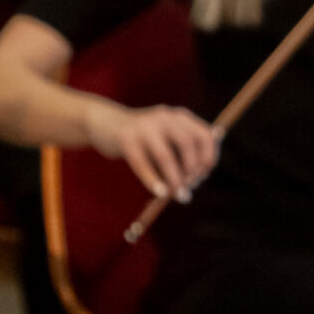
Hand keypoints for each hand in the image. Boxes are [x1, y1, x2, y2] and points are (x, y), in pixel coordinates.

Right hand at [88, 99, 220, 200]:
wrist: (105, 123)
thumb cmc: (141, 139)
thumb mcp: (165, 139)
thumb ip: (180, 155)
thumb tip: (193, 183)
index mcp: (179, 117)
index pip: (204, 135)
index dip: (208, 157)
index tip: (204, 176)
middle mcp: (164, 118)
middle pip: (187, 144)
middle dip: (192, 170)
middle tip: (190, 189)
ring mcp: (144, 127)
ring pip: (165, 156)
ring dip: (175, 180)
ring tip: (179, 196)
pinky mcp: (126, 139)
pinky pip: (141, 163)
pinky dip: (153, 180)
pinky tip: (160, 193)